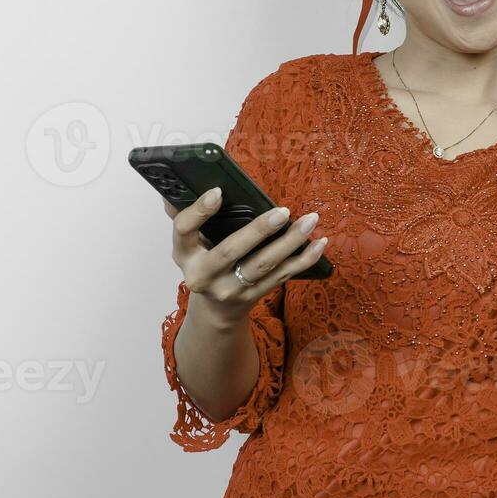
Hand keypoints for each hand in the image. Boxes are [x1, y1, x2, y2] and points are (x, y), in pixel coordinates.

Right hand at [164, 188, 327, 324]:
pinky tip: (319, 243)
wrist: (216, 309)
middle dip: (258, 230)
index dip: (199, 211)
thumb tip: (177, 187)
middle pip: (231, 251)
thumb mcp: (189, 244)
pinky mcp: (255, 296)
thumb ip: (187, 217)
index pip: (184, 230)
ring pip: (264, 264)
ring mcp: (231, 289)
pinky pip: (283, 276)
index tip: (218, 192)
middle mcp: (204, 275)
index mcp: (184, 255)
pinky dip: (304, 259)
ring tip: (310, 220)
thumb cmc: (204, 262)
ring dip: (290, 242)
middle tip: (283, 211)